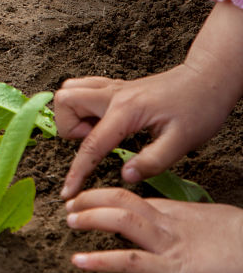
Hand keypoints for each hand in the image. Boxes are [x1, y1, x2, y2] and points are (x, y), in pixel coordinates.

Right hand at [55, 67, 228, 199]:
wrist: (207, 80)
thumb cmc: (198, 109)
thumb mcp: (182, 142)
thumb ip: (152, 162)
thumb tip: (125, 176)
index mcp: (126, 111)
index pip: (91, 145)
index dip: (77, 172)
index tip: (68, 192)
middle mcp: (112, 95)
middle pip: (65, 103)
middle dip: (70, 128)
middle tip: (94, 142)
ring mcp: (112, 88)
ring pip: (69, 90)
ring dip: (73, 113)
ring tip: (97, 130)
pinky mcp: (116, 87)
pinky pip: (82, 87)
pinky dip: (81, 103)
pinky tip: (101, 119)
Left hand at [66, 188, 242, 272]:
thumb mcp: (212, 224)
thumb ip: (187, 224)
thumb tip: (171, 228)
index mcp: (178, 214)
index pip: (134, 199)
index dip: (106, 197)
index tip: (87, 199)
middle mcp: (171, 224)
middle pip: (123, 200)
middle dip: (92, 198)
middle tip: (70, 203)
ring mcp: (171, 246)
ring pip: (123, 221)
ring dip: (91, 218)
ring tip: (70, 220)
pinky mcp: (176, 271)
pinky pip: (133, 262)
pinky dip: (102, 260)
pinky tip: (81, 260)